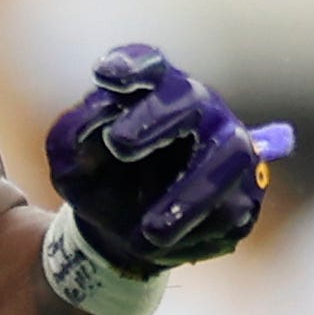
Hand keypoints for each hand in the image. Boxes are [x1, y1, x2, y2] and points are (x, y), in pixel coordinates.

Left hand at [50, 43, 290, 272]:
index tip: (107, 75)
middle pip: (188, 99)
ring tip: (150, 231)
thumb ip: (72, 141)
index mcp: (151, 91)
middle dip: (156, 119)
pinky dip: (193, 235)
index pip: (148, 66)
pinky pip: (231, 211)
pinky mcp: (243, 197)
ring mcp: (228, 149)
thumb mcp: (71, 164)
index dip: (132, 66)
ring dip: (192, 194)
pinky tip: (158, 248)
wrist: (121, 233)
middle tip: (119, 143)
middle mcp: (196, 111)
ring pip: (230, 155)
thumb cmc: (99, 181)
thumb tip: (96, 130)